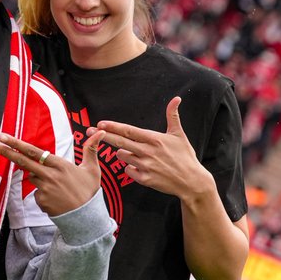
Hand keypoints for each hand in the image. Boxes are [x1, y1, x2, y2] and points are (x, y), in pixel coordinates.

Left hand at [0, 129, 106, 216]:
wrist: (87, 218)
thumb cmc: (89, 192)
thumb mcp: (92, 169)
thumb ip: (92, 149)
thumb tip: (101, 132)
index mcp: (60, 165)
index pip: (35, 151)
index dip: (18, 144)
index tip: (4, 137)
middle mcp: (50, 175)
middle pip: (23, 161)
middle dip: (6, 151)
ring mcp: (44, 189)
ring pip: (33, 178)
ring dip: (40, 178)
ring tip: (58, 188)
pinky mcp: (41, 201)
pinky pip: (37, 193)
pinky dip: (44, 194)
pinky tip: (56, 199)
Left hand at [91, 97, 215, 200]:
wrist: (191, 181)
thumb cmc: (185, 156)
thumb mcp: (179, 135)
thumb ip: (173, 116)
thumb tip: (176, 98)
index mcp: (154, 139)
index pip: (129, 131)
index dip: (113, 127)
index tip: (100, 123)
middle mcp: (147, 152)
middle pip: (119, 142)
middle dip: (104, 136)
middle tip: (89, 131)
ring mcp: (145, 166)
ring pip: (123, 156)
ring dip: (124, 153)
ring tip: (140, 155)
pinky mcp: (144, 179)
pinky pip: (128, 170)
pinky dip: (131, 168)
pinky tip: (142, 167)